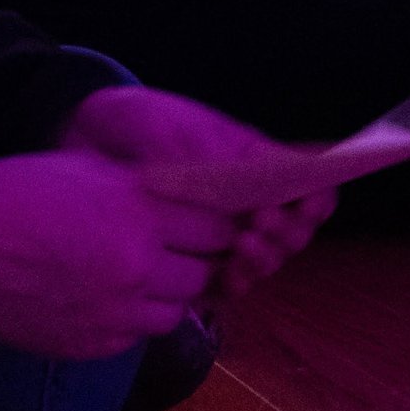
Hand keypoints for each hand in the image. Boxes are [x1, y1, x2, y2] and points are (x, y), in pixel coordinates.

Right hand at [0, 150, 236, 360]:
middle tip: (178, 248)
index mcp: (142, 214)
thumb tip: (190, 201)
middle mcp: (138, 267)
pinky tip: (110, 297)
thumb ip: (148, 189)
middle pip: (204, 273)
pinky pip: (136, 336)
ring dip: (168, 293)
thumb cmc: (19, 190)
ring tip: (142, 275)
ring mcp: (115, 314)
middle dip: (197, 259)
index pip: (217, 228)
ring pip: (176, 312)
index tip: (207, 221)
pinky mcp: (91, 345)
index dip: (215, 224)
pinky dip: (133, 318)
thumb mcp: (93, 169)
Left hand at [62, 87, 334, 298]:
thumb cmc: (151, 125)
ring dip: (264, 260)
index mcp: (262, 170)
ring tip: (244, 245)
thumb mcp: (204, 134)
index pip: (310, 194)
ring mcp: (220, 237)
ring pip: (263, 264)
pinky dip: (234, 282)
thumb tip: (298, 180)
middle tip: (263, 225)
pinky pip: (223, 285)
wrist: (94, 139)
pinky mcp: (189, 262)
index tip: (303, 206)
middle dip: (287, 236)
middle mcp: (248, 206)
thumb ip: (250, 163)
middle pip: (291, 237)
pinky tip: (228, 275)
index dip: (315, 205)